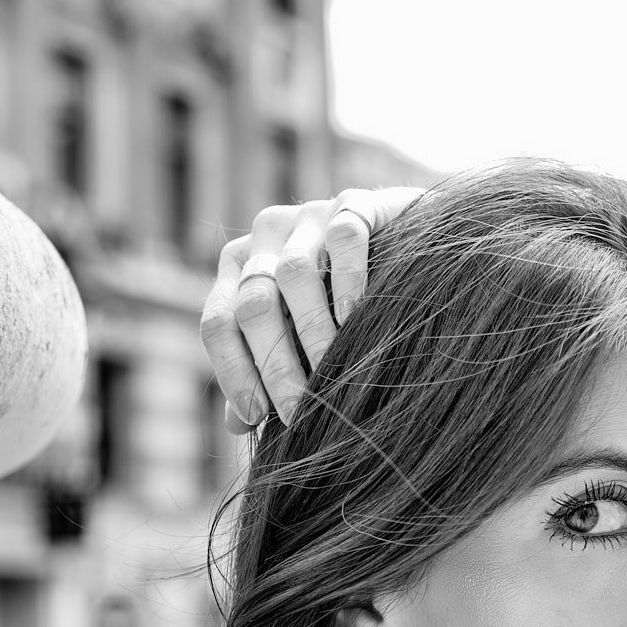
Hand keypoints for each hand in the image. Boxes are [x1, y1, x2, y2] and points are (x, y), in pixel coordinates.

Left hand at [200, 186, 423, 433]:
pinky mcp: (352, 202)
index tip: (261, 418)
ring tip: (332, 371)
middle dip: (275, 364)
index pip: (217, 321)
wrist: (409, 242)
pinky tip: (356, 317)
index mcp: (239, 269)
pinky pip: (343, 236)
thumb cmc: (343, 301)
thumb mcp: (301, 337)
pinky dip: (348, 279)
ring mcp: (307, 215)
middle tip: (301, 409)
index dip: (233, 371)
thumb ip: (266, 370)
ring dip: (313, 331)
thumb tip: (236, 424)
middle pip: (253, 303)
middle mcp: (264, 236)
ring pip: (295, 274)